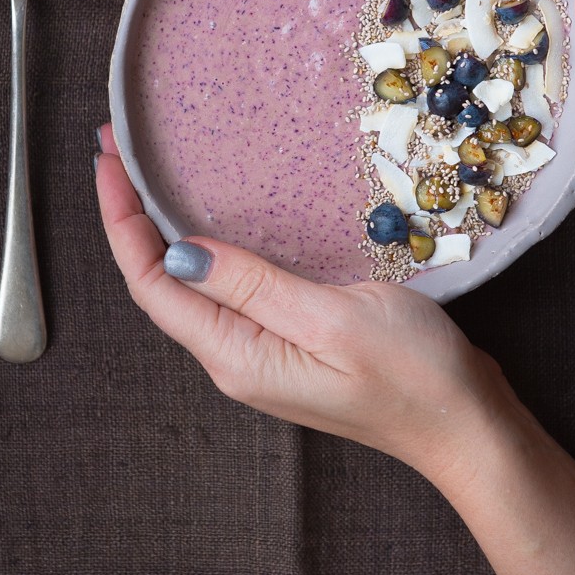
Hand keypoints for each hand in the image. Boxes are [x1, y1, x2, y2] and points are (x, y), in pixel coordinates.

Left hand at [96, 126, 574, 574]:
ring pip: (192, 284)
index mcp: (236, 354)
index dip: (120, 220)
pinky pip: (230, 289)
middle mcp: (237, 357)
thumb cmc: (413, 374)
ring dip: (164, 228)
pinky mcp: (289, 341)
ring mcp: (262, 352)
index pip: (151, 283)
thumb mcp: (332, 317)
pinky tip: (216, 218)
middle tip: (119, 149)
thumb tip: (180, 254)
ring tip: (149, 173)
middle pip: (160, 282)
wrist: (466, 425)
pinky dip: (209, 246)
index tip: (108, 158)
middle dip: (131, 216)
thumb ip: (254, 285)